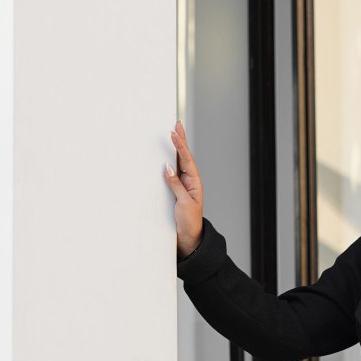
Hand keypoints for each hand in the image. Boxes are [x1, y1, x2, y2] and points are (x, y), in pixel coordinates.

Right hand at [164, 120, 203, 254]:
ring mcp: (183, 184)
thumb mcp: (183, 203)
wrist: (189, 237)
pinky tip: (166, 154)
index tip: (174, 133)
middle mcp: (189, 181)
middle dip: (180, 140)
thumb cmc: (189, 222)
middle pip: (184, 157)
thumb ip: (176, 185)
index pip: (186, 160)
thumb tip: (168, 167)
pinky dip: (169, 161)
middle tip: (177, 124)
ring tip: (174, 132)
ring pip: (178, 162)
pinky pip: (172, 172)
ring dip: (175, 148)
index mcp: (194, 182)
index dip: (180, 146)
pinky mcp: (176, 190)